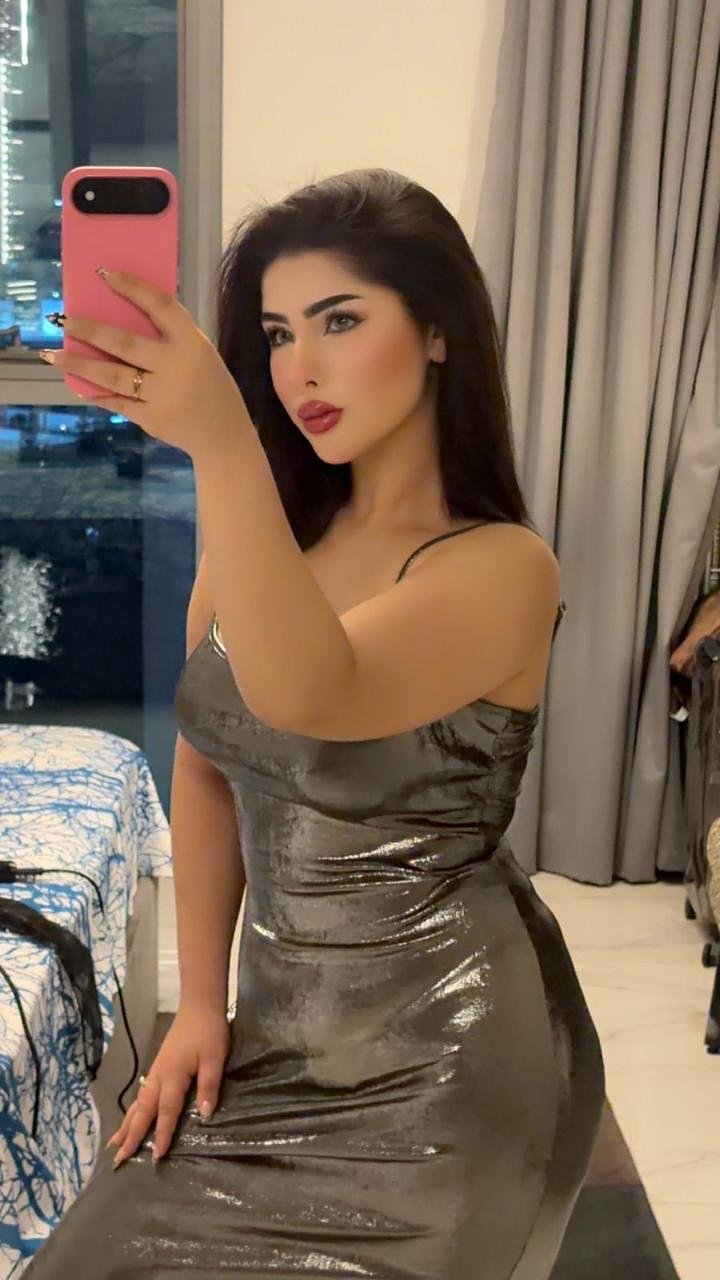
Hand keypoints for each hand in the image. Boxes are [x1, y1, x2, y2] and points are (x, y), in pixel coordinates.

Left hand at [46, 268, 246, 456]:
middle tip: (63, 320)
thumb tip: (121, 317)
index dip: (132, 288)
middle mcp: (176, 367)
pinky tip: (78, 385)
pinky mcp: (152, 419)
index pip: (159, 307)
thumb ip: (170, 339)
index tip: (105, 274)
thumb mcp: (200, 354)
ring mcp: (162, 396)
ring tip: (55, 355)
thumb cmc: (211, 387)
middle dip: (90, 330)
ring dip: (81, 364)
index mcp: (192, 344)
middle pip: (125, 343)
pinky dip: (97, 394)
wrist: (224, 435)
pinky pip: (118, 403)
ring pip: (113, 376)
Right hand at [107, 1004, 230, 1167]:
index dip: (163, 1135)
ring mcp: (155, 1072)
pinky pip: (140, 1095)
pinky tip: (129, 1118)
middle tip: (118, 1160)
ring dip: (126, 1125)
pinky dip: (132, 1111)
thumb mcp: (215, 1058)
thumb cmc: (209, 1033)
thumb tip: (205, 1116)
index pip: (167, 1111)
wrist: (198, 1007)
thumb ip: (209, 1086)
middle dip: (131, 1136)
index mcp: (173, 1077)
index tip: (156, 1158)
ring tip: (113, 1145)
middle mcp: (159, 1077)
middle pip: (142, 1111)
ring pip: (137, 1104)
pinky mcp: (157, 1068)